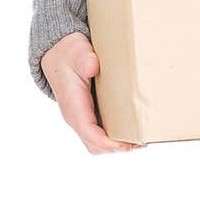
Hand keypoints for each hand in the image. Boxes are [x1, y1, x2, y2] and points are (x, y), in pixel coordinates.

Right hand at [40, 32, 146, 154]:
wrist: (57, 55)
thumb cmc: (69, 54)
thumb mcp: (76, 52)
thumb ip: (84, 59)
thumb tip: (93, 66)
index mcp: (73, 105)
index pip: (88, 132)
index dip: (108, 142)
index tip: (127, 144)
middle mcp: (76, 117)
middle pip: (95, 145)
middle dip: (117, 147)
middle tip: (142, 142)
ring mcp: (81, 119)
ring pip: (97, 144)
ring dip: (117, 146)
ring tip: (140, 141)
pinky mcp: (87, 117)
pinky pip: (99, 136)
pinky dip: (115, 140)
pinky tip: (132, 134)